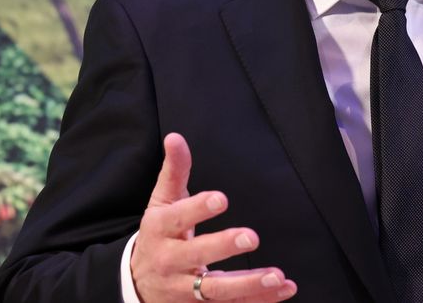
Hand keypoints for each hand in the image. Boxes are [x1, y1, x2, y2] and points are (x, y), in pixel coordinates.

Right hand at [131, 133, 297, 301]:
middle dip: (223, 247)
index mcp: (161, 230)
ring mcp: (185, 290)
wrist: (137, 284)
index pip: (177, 218)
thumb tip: (176, 137)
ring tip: (277, 276)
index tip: (221, 198)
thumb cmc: (159, 235)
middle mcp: (171, 261)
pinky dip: (259, 300)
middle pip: (196, 256)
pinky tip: (285, 289)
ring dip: (249, 285)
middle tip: (251, 237)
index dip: (197, 209)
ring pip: (217, 291)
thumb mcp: (162, 202)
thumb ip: (174, 171)